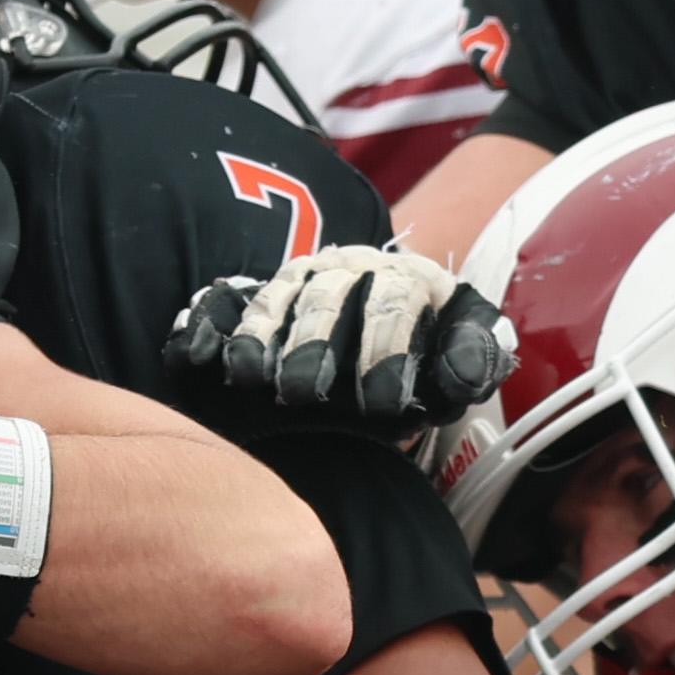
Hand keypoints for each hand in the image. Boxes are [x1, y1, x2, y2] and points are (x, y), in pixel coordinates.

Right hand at [166, 244, 515, 428]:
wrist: (385, 343)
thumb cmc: (426, 356)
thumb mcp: (459, 356)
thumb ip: (472, 360)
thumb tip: (464, 374)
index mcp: (408, 279)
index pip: (395, 300)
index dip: (388, 350)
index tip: (383, 405)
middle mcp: (352, 270)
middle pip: (329, 296)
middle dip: (316, 345)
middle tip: (306, 394)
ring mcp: (300, 279)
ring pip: (277, 297)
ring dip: (262, 336)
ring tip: (252, 378)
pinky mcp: (255, 296)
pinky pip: (226, 300)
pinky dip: (212, 323)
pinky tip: (203, 355)